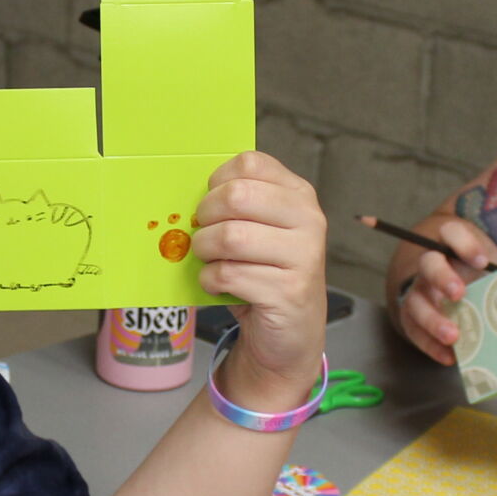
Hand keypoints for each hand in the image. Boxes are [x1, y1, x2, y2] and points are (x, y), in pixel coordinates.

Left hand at [192, 152, 327, 410]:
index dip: (217, 183)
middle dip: (206, 217)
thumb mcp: (260, 229)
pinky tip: (219, 285)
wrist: (291, 332)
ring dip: (205, 251)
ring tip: (209, 261)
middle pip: (236, 196)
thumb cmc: (266, 273)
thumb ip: (237, 205)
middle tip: (204, 236)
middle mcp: (308, 220)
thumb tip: (188, 195)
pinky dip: (211, 280)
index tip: (212, 206)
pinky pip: (229, 274)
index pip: (250, 163)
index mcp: (299, 195)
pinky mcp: (288, 291)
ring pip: (229, 236)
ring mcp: (303, 255)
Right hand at [391, 216, 496, 366]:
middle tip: (459, 294)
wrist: (453, 294)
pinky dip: (430, 346)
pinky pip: (414, 331)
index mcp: (450, 246)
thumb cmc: (481, 280)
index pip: (451, 232)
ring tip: (453, 335)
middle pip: (428, 264)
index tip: (483, 261)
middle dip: (442, 278)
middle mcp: (430, 266)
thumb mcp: (493, 270)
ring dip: (433, 319)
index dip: (464, 244)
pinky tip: (450, 356)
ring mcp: (419, 292)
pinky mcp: (412, 318)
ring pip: (415, 301)